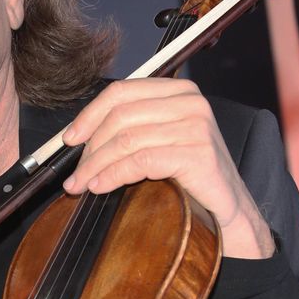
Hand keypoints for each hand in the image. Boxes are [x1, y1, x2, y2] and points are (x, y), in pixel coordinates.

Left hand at [61, 78, 274, 258]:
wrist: (227, 208)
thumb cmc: (189, 174)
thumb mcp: (158, 140)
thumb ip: (129, 128)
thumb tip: (77, 136)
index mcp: (178, 90)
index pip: (121, 92)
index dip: (90, 115)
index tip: (70, 138)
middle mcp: (190, 101)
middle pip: (121, 116)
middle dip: (90, 147)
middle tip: (74, 172)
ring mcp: (196, 126)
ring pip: (127, 140)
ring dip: (96, 165)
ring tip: (82, 184)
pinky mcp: (198, 153)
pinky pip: (140, 161)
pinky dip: (113, 175)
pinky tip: (101, 186)